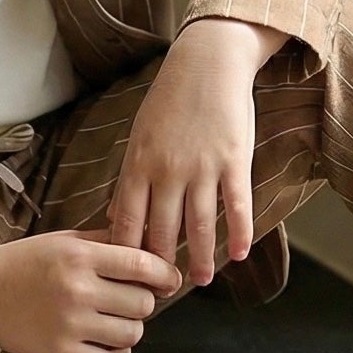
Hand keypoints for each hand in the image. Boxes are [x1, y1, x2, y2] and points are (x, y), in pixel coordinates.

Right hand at [0, 228, 183, 352]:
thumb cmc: (26, 261)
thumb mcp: (66, 240)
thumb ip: (107, 242)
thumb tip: (153, 248)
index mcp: (81, 257)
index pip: (143, 265)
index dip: (166, 275)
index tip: (171, 281)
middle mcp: (77, 290)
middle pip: (143, 303)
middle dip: (144, 301)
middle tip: (129, 300)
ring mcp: (69, 325)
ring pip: (132, 334)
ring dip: (132, 328)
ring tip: (116, 321)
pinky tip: (110, 345)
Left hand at [107, 17, 287, 285]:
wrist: (207, 62)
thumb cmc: (170, 100)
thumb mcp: (139, 136)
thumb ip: (129, 179)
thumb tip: (113, 217)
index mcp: (139, 164)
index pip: (127, 221)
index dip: (126, 254)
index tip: (128, 277)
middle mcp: (168, 170)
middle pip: (162, 230)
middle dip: (161, 265)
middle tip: (163, 290)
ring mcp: (202, 167)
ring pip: (199, 225)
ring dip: (200, 258)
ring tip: (201, 281)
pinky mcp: (234, 161)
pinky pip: (237, 206)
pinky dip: (239, 234)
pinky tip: (239, 255)